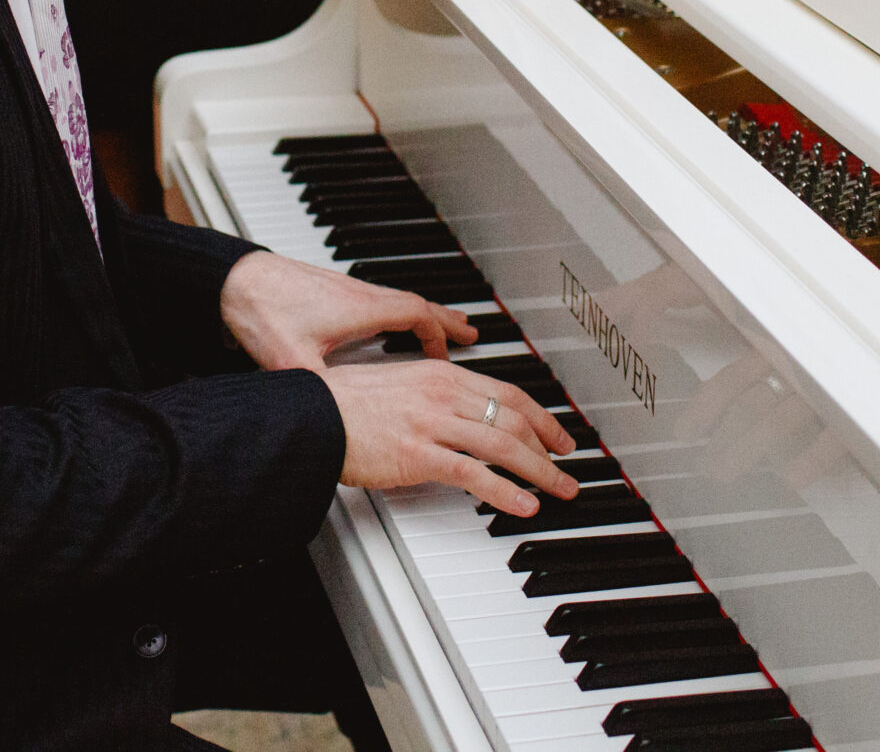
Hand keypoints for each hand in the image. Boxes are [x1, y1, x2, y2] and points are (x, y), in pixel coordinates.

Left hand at [221, 250, 474, 369]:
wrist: (232, 279)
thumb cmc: (261, 310)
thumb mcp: (293, 361)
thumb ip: (320, 391)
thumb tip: (335, 420)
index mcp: (360, 308)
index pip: (417, 315)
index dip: (440, 334)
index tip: (454, 353)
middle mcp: (357, 294)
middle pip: (415, 303)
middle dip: (444, 320)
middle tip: (470, 331)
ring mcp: (342, 290)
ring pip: (396, 300)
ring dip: (422, 314)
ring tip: (438, 327)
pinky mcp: (326, 292)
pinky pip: (377, 301)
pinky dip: (394, 313)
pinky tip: (387, 326)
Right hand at [321, 358, 577, 515]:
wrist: (312, 415)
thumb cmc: (344, 404)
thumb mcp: (397, 384)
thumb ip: (432, 395)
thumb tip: (460, 414)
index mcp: (440, 374)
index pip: (508, 392)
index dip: (541, 416)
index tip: (559, 434)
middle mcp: (442, 393)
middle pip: (514, 419)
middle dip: (549, 446)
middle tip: (567, 466)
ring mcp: (432, 424)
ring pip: (503, 446)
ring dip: (540, 471)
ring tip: (560, 490)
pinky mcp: (419, 455)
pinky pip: (474, 474)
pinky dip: (505, 491)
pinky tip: (525, 504)